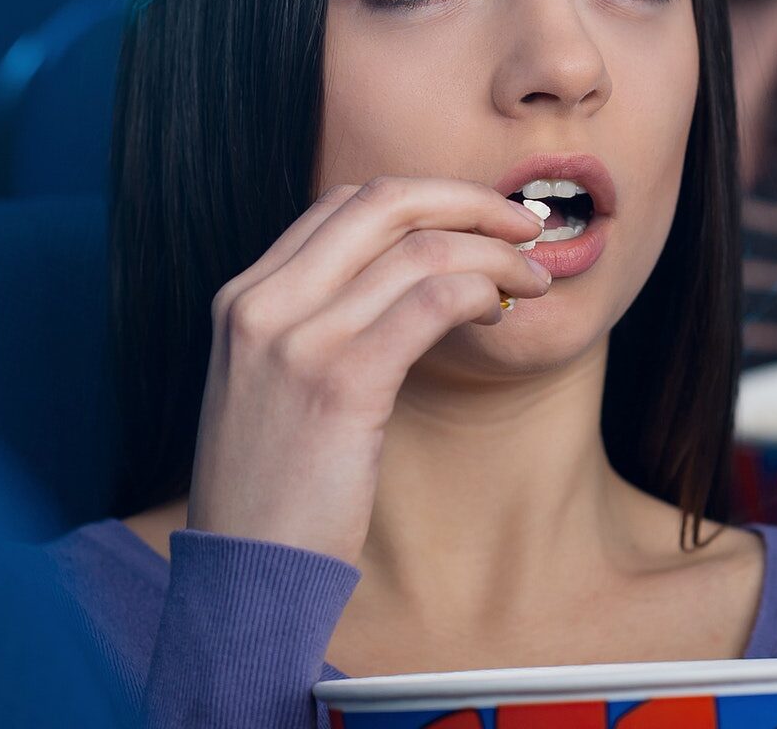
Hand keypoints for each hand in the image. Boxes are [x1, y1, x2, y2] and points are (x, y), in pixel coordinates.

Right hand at [186, 176, 551, 564]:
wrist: (245, 577)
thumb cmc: (273, 494)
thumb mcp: (268, 389)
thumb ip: (312, 326)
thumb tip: (401, 285)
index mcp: (242, 298)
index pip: (341, 204)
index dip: (424, 198)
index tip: (477, 217)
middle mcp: (261, 304)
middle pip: (382, 202)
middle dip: (469, 201)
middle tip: (527, 226)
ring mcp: (295, 339)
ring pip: (418, 248)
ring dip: (494, 253)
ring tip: (533, 280)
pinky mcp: (340, 383)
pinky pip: (430, 301)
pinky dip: (480, 290)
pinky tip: (500, 313)